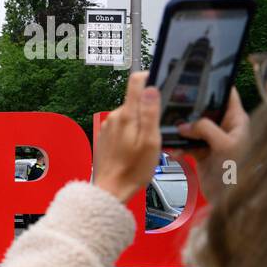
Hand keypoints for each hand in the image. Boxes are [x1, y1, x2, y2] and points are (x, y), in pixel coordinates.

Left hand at [93, 71, 162, 203]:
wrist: (111, 189)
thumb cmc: (133, 169)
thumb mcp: (150, 141)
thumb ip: (150, 113)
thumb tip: (150, 89)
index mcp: (126, 115)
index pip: (135, 82)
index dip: (149, 77)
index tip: (161, 82)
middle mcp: (113, 117)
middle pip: (135, 101)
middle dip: (149, 109)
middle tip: (160, 128)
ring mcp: (108, 127)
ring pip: (130, 115)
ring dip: (142, 123)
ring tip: (149, 143)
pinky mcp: (106, 136)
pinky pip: (123, 127)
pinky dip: (133, 133)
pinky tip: (137, 148)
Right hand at [177, 87, 249, 206]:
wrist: (229, 197)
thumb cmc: (237, 170)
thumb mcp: (225, 145)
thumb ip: (205, 129)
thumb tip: (185, 124)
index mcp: (236, 120)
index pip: (228, 95)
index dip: (215, 85)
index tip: (198, 77)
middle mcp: (224, 127)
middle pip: (204, 110)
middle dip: (189, 109)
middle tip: (173, 104)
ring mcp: (211, 140)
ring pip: (192, 127)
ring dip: (180, 130)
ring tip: (169, 131)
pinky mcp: (200, 152)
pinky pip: (186, 144)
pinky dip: (178, 146)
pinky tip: (172, 150)